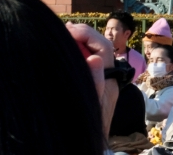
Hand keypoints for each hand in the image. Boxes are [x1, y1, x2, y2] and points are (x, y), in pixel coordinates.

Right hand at [66, 23, 117, 138]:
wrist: (88, 146)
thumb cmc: (89, 126)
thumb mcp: (90, 105)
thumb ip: (93, 83)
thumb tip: (94, 58)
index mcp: (109, 81)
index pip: (103, 48)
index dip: (88, 35)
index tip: (69, 30)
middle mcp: (108, 79)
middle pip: (99, 47)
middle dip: (84, 35)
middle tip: (64, 29)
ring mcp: (100, 82)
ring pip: (93, 55)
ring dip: (79, 44)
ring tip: (63, 35)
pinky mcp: (92, 87)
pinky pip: (86, 65)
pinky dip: (76, 55)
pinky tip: (63, 53)